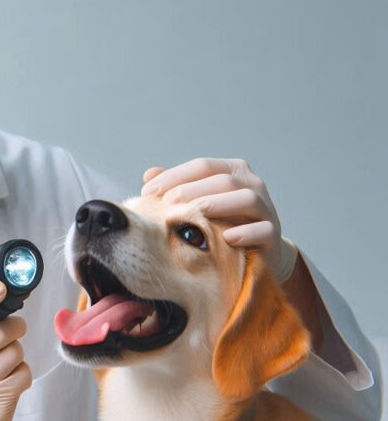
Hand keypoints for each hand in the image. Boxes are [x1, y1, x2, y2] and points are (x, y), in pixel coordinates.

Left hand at [140, 158, 297, 282]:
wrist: (256, 254)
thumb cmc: (220, 224)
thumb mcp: (198, 204)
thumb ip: (176, 188)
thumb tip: (148, 174)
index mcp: (233, 171)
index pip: (203, 166)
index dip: (174, 176)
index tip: (148, 192)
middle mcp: (252, 185)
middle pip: (222, 180)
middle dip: (191, 191)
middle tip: (166, 205)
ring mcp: (266, 209)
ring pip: (246, 198)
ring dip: (218, 204)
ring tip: (195, 214)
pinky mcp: (273, 235)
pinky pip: (263, 230)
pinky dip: (245, 232)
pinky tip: (226, 238)